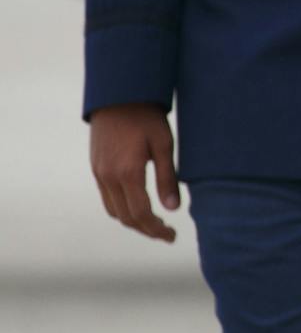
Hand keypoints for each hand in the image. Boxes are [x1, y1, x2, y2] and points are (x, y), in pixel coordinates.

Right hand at [88, 103, 179, 243]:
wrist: (118, 96)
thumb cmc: (147, 118)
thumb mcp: (164, 145)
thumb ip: (167, 178)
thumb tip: (173, 208)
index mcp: (127, 173)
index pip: (141, 214)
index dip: (156, 230)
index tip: (172, 236)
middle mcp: (109, 177)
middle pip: (126, 218)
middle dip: (146, 230)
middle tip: (166, 234)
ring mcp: (99, 173)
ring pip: (114, 210)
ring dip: (133, 222)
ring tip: (155, 223)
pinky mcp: (96, 168)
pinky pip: (107, 198)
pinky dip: (122, 209)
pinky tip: (138, 206)